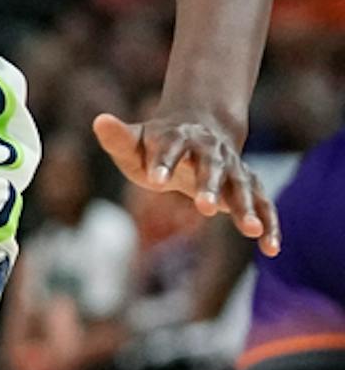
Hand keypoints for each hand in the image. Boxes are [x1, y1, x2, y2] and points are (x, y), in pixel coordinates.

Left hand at [92, 110, 280, 255]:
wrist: (195, 131)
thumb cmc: (155, 145)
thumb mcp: (133, 142)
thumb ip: (117, 138)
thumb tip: (99, 121)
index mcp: (177, 136)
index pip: (169, 148)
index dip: (162, 162)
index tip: (154, 179)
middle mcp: (209, 150)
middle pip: (210, 165)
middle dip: (208, 185)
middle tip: (203, 207)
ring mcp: (231, 167)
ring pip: (242, 185)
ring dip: (245, 206)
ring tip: (250, 230)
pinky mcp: (248, 186)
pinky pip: (263, 204)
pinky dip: (269, 223)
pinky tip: (270, 249)